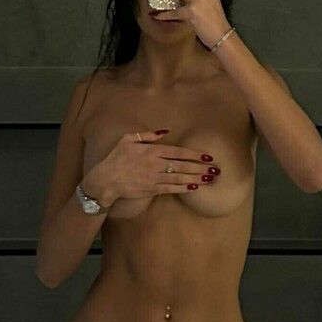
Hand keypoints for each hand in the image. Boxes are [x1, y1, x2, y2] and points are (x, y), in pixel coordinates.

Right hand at [84, 130, 219, 204]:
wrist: (105, 180)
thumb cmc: (115, 158)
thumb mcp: (127, 140)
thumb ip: (147, 135)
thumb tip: (165, 131)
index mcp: (150, 151)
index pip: (177, 152)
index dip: (194, 154)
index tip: (207, 156)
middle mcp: (154, 165)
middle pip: (182, 166)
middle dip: (200, 167)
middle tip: (216, 169)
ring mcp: (153, 178)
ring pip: (179, 178)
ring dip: (196, 178)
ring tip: (210, 179)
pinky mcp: (151, 190)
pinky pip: (170, 189)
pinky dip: (183, 188)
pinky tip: (194, 187)